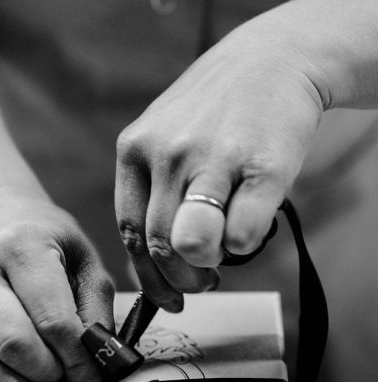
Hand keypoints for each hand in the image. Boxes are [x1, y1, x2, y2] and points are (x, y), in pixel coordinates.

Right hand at [0, 188, 113, 381]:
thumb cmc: (49, 250)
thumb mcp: (87, 266)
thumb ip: (97, 317)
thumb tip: (102, 372)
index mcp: (21, 248)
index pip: (53, 321)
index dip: (77, 364)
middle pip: (11, 344)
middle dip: (45, 374)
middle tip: (58, 374)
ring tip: (28, 381)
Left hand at [115, 20, 323, 298]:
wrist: (275, 59)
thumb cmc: (217, 115)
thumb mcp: (164, 138)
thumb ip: (151, 193)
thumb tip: (152, 269)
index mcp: (135, 150)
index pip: (130, 233)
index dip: (149, 278)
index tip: (168, 296)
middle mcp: (168, 153)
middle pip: (158, 246)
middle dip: (180, 280)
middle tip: (200, 281)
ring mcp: (213, 159)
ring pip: (191, 245)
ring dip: (205, 268)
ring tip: (219, 259)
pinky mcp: (261, 168)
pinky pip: (240, 236)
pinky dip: (242, 249)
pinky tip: (247, 232)